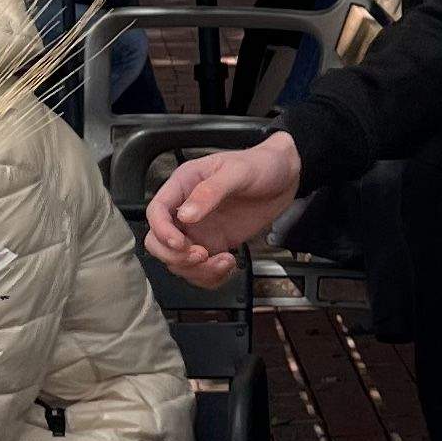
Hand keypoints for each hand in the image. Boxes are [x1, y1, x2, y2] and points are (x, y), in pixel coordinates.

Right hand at [145, 133, 300, 282]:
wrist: (285, 178)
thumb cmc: (260, 165)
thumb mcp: (237, 172)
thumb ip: (210, 192)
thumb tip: (185, 214)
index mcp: (184, 185)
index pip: (156, 212)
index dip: (162, 231)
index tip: (181, 243)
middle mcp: (185, 210)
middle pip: (158, 242)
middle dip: (175, 257)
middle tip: (201, 255)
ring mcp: (198, 230)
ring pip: (178, 261)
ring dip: (197, 270)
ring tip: (224, 260)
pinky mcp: (214, 244)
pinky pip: (200, 269)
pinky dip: (211, 275)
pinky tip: (229, 262)